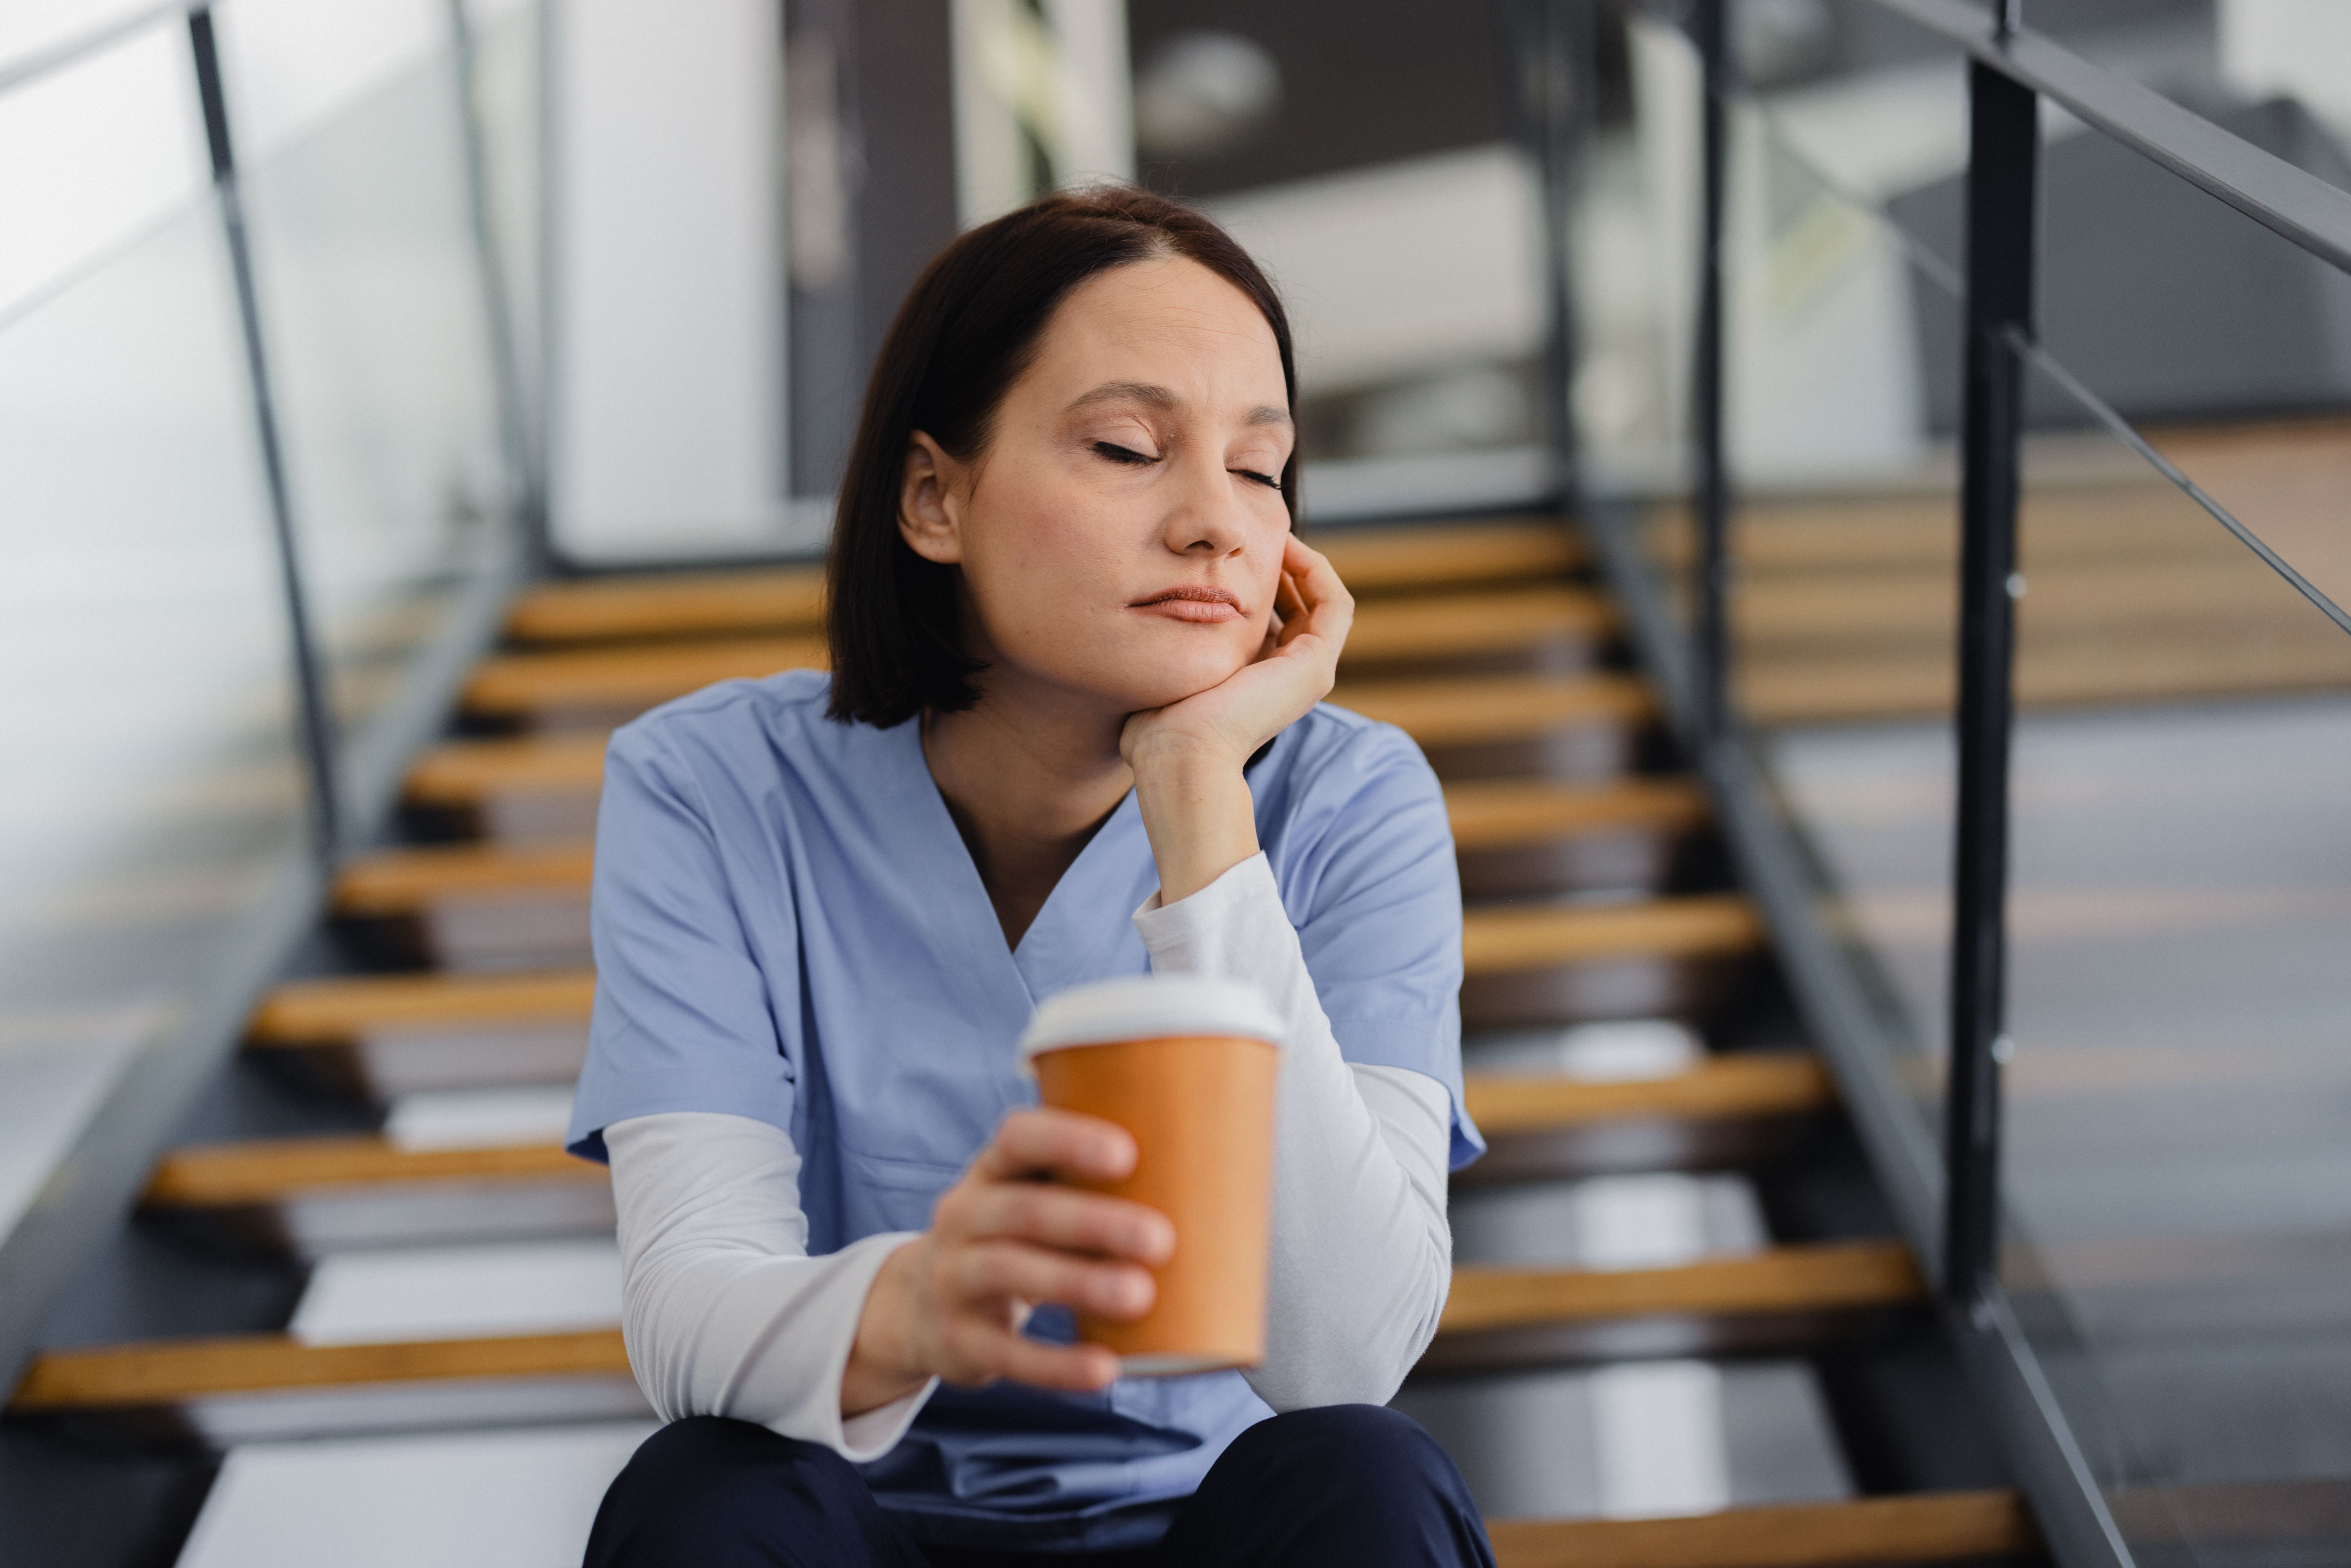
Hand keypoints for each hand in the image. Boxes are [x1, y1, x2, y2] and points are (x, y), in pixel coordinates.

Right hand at [846, 1109, 1174, 1412]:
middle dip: (1093, 1222)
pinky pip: (1007, 1355)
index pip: (1018, 1138)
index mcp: (991, 1172)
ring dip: (1079, 1283)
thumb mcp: (1032, 1201)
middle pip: (1024, 1211)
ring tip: (1140, 1295)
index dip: (1068, 1139)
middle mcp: (963, 1216)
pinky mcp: (959, 1340)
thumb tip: (1217, 1181)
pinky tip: (1105, 1369)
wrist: (921, 1306)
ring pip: (1011, 1272)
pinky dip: (1057, 1364)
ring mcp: (953, 1279)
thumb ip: (1094, 1188)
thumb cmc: (1015, 1240)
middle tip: (1162, 1238)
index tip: (1127, 1153)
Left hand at [1116, 536, 1352, 904]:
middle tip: (1255, 533)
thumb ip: (1173, 651)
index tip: (1230, 551)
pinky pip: (1334, 603)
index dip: (1259, 582)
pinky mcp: (1316, 666)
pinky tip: (1285, 544)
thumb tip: (1148, 625)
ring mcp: (1309, 674)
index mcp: (1259, 683)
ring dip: (1303, 562)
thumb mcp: (1168, 675)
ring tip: (1273, 532)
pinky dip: (1317, 570)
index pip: (1273, 620)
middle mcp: (1290, 678)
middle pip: (1300, 607)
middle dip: (1282, 566)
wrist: (1179, 755)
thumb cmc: (1158, 728)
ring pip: (1322, 601)